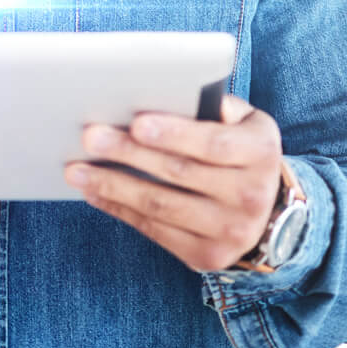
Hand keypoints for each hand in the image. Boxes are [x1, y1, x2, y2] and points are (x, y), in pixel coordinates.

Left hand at [65, 94, 284, 272]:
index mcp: (260, 154)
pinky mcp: (207, 256)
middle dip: (129, 153)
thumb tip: (176, 91)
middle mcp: (250, 196)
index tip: (137, 122)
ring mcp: (230, 232)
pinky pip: (154, 230)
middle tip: (90, 137)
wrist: (270, 212)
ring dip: (112, 186)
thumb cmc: (242, 152)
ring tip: (76, 169)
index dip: (175, 133)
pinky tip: (93, 192)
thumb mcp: (247, 123)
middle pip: (178, 173)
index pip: (213, 144)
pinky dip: (119, 209)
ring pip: (159, 206)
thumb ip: (218, 107)